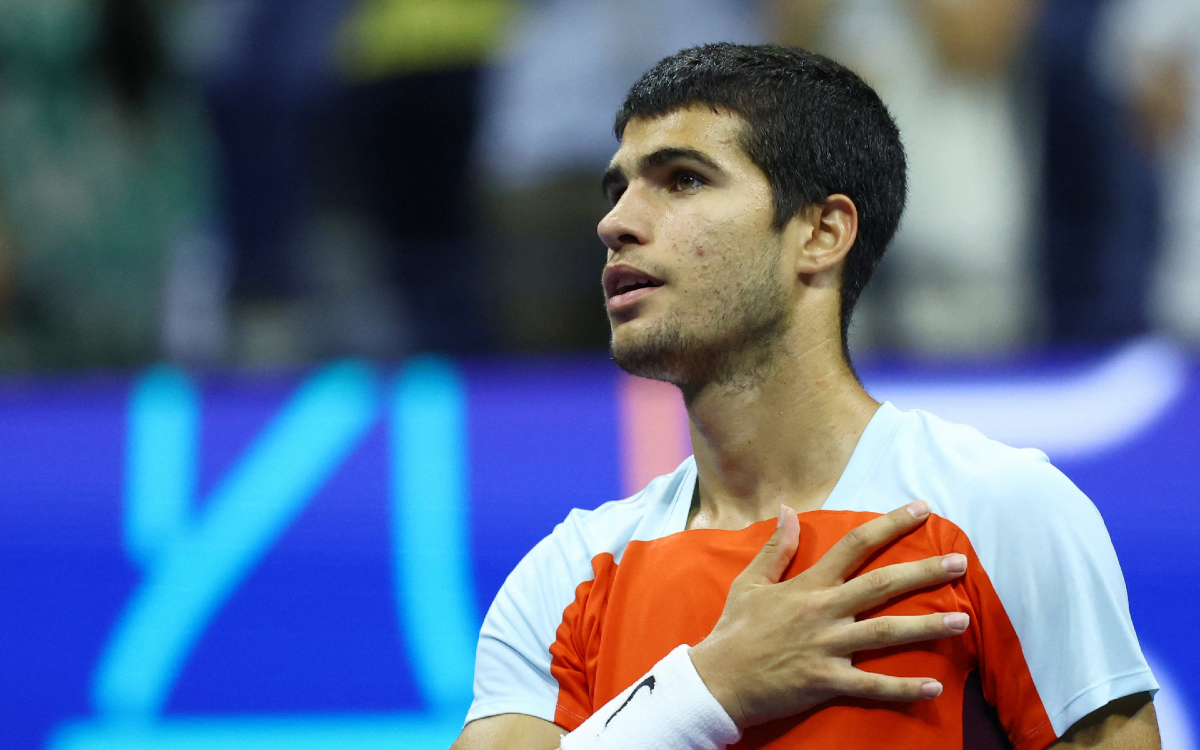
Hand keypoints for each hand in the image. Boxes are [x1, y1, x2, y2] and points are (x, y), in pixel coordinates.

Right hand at [687, 500, 968, 728]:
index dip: (889, 525)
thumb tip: (787, 511)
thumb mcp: (751, 583)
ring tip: (962, 620)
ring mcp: (828, 647)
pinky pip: (872, 685)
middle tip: (960, 563)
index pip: (854, 545)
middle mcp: (823, 611)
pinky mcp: (827, 681)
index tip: (920, 509)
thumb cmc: (734, 631)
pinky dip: (903, 688)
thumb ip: (776, 548)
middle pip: (882, 585)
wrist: (716, 680)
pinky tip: (933, 686)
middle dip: (924, 572)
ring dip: (927, 627)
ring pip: (886, 633)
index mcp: (808, 585)